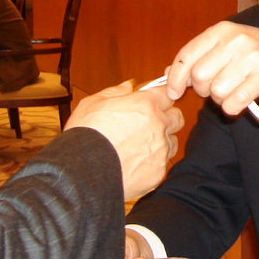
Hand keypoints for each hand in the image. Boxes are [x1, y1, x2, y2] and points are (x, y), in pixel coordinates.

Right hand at [66, 82, 183, 200]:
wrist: (81, 171)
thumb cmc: (84, 135)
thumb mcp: (93, 103)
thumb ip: (115, 92)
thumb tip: (128, 87)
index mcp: (145, 105)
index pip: (166, 93)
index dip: (160, 96)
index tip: (154, 100)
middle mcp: (158, 125)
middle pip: (176, 117)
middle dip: (166, 117)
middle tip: (148, 123)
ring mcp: (160, 149)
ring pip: (172, 141)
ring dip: (161, 141)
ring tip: (139, 146)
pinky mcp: (158, 171)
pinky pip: (163, 162)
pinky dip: (153, 162)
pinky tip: (135, 163)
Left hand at [165, 22, 258, 116]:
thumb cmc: (257, 51)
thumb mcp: (227, 45)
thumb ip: (200, 57)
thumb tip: (170, 73)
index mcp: (221, 31)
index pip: (186, 56)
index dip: (175, 78)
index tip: (174, 92)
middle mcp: (235, 41)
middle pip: (199, 77)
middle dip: (203, 90)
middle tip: (216, 88)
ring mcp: (251, 58)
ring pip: (216, 92)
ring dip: (221, 99)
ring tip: (233, 91)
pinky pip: (235, 102)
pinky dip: (233, 107)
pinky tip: (240, 101)